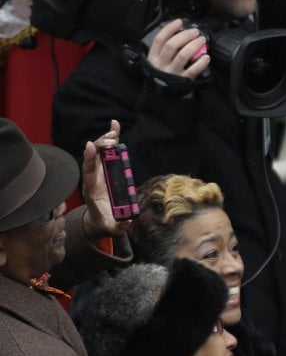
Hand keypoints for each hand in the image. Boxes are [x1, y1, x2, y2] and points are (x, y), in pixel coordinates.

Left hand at [81, 120, 130, 240]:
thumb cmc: (105, 223)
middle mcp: (93, 177)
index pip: (88, 171)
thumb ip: (119, 226)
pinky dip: (112, 140)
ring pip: (101, 152)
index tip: (91, 146)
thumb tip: (127, 222)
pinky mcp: (107, 169)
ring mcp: (99, 172)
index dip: (89, 159)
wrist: (100, 220)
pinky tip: (115, 127)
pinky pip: (108, 153)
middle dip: (101, 146)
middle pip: (94, 157)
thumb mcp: (112, 228)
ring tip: (114, 129)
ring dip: (106, 140)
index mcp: (91, 190)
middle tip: (112, 138)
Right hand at [146, 18, 210, 79]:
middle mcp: (162, 64)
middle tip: (195, 32)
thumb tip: (180, 35)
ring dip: (193, 45)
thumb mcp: (159, 63)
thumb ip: (165, 51)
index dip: (169, 29)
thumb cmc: (165, 77)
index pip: (160, 39)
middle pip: (172, 45)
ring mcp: (172, 73)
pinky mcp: (183, 82)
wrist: (166, 99)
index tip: (179, 22)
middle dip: (185, 36)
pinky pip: (193, 70)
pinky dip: (201, 63)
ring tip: (201, 40)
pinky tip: (206, 57)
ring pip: (183, 55)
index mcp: (154, 57)